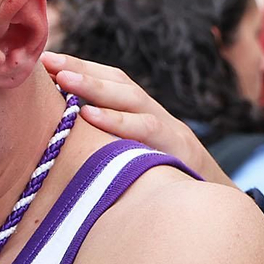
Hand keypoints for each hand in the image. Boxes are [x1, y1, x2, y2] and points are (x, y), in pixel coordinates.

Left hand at [40, 52, 234, 186]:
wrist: (216, 204)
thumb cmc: (167, 182)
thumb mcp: (139, 157)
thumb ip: (110, 143)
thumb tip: (63, 132)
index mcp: (145, 114)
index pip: (113, 80)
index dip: (82, 66)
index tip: (46, 59)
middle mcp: (157, 116)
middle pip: (119, 83)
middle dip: (82, 69)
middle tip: (47, 62)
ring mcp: (169, 131)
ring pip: (132, 100)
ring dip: (95, 87)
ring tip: (63, 79)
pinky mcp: (177, 151)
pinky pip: (146, 132)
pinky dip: (117, 122)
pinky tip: (89, 116)